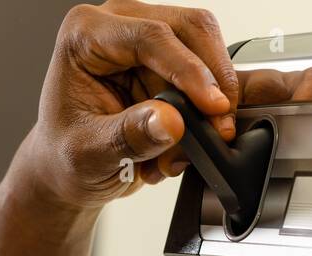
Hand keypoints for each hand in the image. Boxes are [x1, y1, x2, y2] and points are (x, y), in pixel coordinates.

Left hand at [19, 1, 311, 209]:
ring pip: (213, 49)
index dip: (189, 72)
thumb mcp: (88, 154)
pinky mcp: (178, 67)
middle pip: (191, 31)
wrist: (70, 173)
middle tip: (224, 125)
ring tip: (215, 138)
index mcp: (89, 35)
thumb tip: (168, 122)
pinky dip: (233, 104)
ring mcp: (155, 44)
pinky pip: (220, 74)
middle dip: (216, 80)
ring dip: (223, 96)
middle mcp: (123, 27)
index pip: (151, 37)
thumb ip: (128, 137)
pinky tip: (244, 121)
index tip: (213, 108)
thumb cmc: (67, 156)